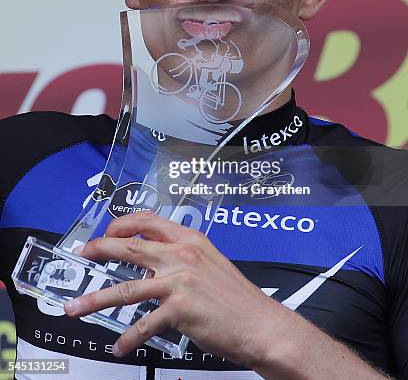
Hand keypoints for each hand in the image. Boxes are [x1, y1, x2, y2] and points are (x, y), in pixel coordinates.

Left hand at [63, 211, 282, 367]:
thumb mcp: (210, 263)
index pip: (149, 221)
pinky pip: (144, 324)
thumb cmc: (238, 298)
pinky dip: (128, 337)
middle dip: (100, 249)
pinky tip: (119, 346)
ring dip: (96, 299)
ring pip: (127, 289)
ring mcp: (180, 282)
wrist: (261, 324)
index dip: (123, 224)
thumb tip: (153, 261)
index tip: (108, 231)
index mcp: (191, 240)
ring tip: (77, 307)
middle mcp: (183, 256)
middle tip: (84, 253)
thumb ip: (183, 257)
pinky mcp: (180, 309)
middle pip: (131, 248)